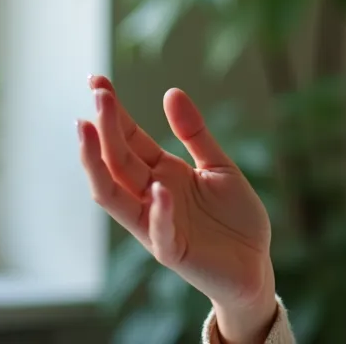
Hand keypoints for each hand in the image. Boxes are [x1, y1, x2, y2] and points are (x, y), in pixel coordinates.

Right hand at [77, 76, 275, 342]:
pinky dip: (157, 213)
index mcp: (161, 173)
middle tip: (97, 94)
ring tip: (90, 130)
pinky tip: (158, 191)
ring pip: (115, 196)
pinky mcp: (174, 251)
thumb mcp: (219, 166)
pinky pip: (159, 232)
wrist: (254, 265)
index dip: (113, 111)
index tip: (96, 80)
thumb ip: (195, 133)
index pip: (128, 139)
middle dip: (104, 127)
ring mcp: (157, 225)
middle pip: (116, 160)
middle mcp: (150, 196)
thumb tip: (171, 91)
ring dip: (100, 165)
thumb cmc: (233, 218)